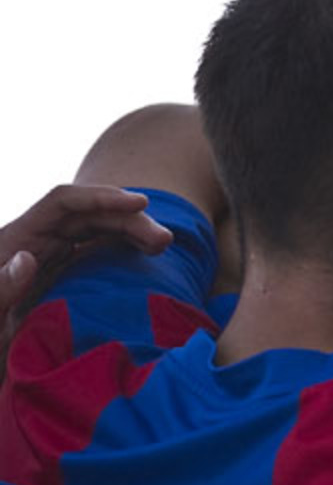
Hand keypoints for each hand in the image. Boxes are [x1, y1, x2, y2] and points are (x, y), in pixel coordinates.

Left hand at [1, 184, 172, 371]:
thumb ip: (1, 287)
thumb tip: (28, 259)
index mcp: (18, 238)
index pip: (64, 203)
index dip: (102, 197)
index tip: (140, 204)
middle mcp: (36, 239)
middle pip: (89, 214)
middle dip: (129, 219)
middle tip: (164, 241)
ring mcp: (50, 254)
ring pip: (98, 229)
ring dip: (132, 231)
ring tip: (162, 245)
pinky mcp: (62, 271)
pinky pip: (96, 248)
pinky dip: (123, 246)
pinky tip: (145, 254)